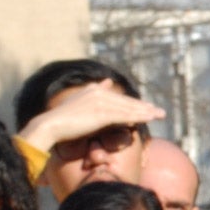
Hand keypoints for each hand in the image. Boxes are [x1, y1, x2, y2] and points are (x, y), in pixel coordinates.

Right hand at [19, 83, 165, 153]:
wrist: (50, 126)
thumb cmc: (61, 120)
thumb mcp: (78, 103)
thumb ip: (92, 94)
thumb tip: (106, 83)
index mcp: (93, 90)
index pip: (118, 98)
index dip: (133, 103)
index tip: (146, 107)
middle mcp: (98, 93)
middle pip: (126, 101)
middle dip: (144, 107)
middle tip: (159, 112)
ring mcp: (100, 102)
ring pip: (128, 108)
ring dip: (145, 112)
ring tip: (159, 115)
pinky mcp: (101, 113)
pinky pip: (124, 115)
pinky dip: (138, 116)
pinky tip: (149, 119)